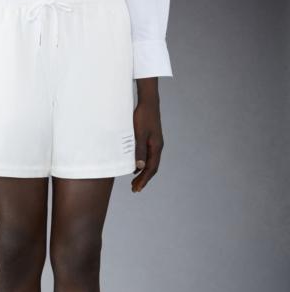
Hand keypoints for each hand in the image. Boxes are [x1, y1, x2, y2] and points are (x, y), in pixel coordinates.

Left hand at [132, 78, 163, 192]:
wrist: (148, 102)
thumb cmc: (143, 116)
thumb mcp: (139, 134)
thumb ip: (139, 150)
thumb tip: (139, 168)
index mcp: (156, 147)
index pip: (151, 168)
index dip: (144, 179)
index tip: (137, 188)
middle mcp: (157, 147)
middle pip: (152, 168)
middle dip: (144, 180)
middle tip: (135, 190)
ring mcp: (154, 143)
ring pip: (150, 163)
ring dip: (143, 173)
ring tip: (134, 182)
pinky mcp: (150, 139)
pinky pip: (147, 156)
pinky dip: (142, 165)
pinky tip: (135, 168)